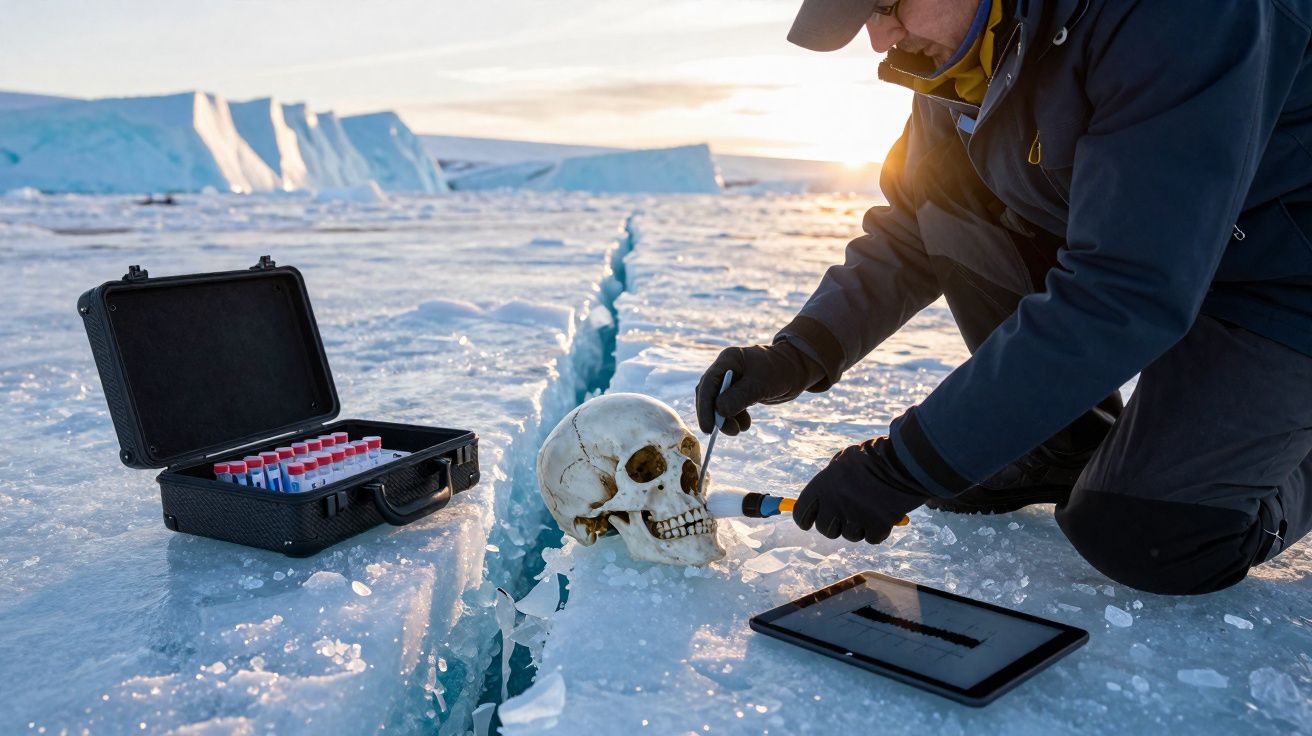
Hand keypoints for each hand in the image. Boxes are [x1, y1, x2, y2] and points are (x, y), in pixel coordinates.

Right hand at [695, 342, 824, 434]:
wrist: (796, 370)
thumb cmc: (780, 371)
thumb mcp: (760, 384)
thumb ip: (739, 397)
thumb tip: (719, 411)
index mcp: (728, 359)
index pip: (708, 383)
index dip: (705, 406)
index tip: (707, 428)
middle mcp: (726, 368)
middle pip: (709, 394)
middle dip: (714, 415)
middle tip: (723, 431)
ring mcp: (731, 380)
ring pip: (719, 403)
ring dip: (726, 419)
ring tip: (737, 430)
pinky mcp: (738, 391)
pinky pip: (730, 407)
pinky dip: (735, 418)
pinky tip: (745, 425)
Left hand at [794, 437, 926, 543]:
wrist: (905, 461)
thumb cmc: (875, 457)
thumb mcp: (844, 461)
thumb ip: (830, 480)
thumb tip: (819, 500)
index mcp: (822, 485)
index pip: (801, 513)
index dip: (805, 519)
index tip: (809, 522)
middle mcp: (835, 504)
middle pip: (825, 529)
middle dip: (835, 525)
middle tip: (847, 515)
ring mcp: (855, 517)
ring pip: (850, 535)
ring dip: (858, 526)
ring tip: (871, 507)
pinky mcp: (876, 527)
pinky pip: (871, 538)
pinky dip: (878, 530)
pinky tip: (884, 513)